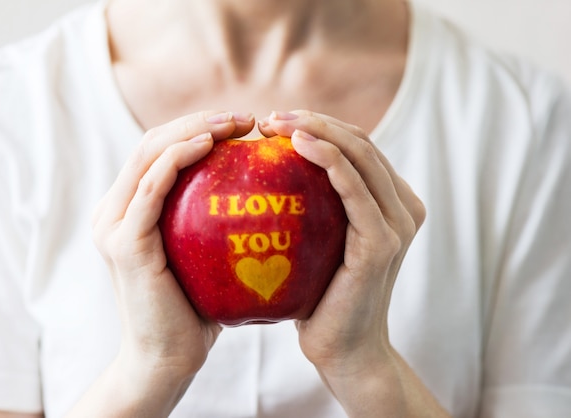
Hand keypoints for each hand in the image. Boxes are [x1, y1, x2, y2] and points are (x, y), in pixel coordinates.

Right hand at [88, 111, 253, 412]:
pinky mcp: (123, 243)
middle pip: (151, 143)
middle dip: (199, 120)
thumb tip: (265, 193)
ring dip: (191, 129)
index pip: (160, 152)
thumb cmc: (197, 310)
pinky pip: (151, 188)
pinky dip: (177, 159)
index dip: (198, 127)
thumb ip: (215, 223)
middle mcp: (112, 211)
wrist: (168, 359)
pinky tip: (209, 145)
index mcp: (128, 210)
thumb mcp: (205, 255)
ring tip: (235, 123)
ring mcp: (112, 225)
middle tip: (246, 117)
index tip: (244, 124)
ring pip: (148, 155)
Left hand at [260, 111, 446, 415]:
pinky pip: (355, 190)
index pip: (357, 147)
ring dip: (318, 130)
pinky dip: (329, 161)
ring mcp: (397, 224)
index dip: (319, 125)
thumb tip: (265, 176)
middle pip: (360, 142)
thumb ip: (312, 208)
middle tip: (270, 119)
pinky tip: (298, 145)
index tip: (274, 123)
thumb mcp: (317, 243)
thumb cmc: (321, 298)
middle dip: (314, 121)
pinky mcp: (382, 244)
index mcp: (391, 202)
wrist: (343, 350)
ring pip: (361, 156)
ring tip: (276, 124)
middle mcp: (403, 207)